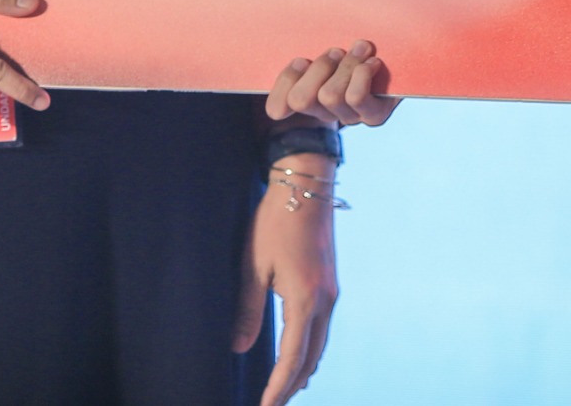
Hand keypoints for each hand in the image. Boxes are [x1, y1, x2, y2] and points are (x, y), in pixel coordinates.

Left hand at [234, 153, 339, 405]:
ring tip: (288, 389)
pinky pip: (323, 327)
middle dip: (293, 384)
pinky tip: (302, 354)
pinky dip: (311, 348)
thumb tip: (238, 347)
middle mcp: (325, 301)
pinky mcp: (330, 283)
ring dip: (304, 368)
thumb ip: (248, 310)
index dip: (278, 386)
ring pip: (320, 343)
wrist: (306, 186)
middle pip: (311, 357)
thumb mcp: (253, 266)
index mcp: (305, 300)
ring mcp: (331, 292)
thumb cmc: (275, 222)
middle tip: (274, 405)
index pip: (292, 358)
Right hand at [267, 40, 398, 127]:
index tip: (302, 59)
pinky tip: (373, 62)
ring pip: (330, 95)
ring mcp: (350, 118)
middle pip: (302, 100)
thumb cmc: (359, 45)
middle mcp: (326, 115)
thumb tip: (298, 60)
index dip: (287, 81)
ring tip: (361, 50)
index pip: (276, 108)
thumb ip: (307, 54)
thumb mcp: (329, 46)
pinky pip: (355, 98)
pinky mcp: (374, 116)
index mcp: (308, 99)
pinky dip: (361, 74)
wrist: (405, 55)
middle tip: (338, 52)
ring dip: (345, 65)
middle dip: (318, 68)